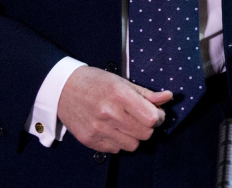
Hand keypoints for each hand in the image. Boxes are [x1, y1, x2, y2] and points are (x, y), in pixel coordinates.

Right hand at [57, 66, 171, 153]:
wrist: (63, 89)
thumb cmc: (96, 82)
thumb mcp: (123, 82)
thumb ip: (147, 93)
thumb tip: (168, 97)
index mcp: (120, 95)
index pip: (152, 118)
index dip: (158, 116)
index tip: (155, 112)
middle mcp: (109, 114)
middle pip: (145, 134)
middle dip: (148, 126)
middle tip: (141, 118)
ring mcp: (98, 129)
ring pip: (133, 145)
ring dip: (134, 136)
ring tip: (126, 124)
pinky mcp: (89, 141)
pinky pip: (116, 150)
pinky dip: (119, 141)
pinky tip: (113, 129)